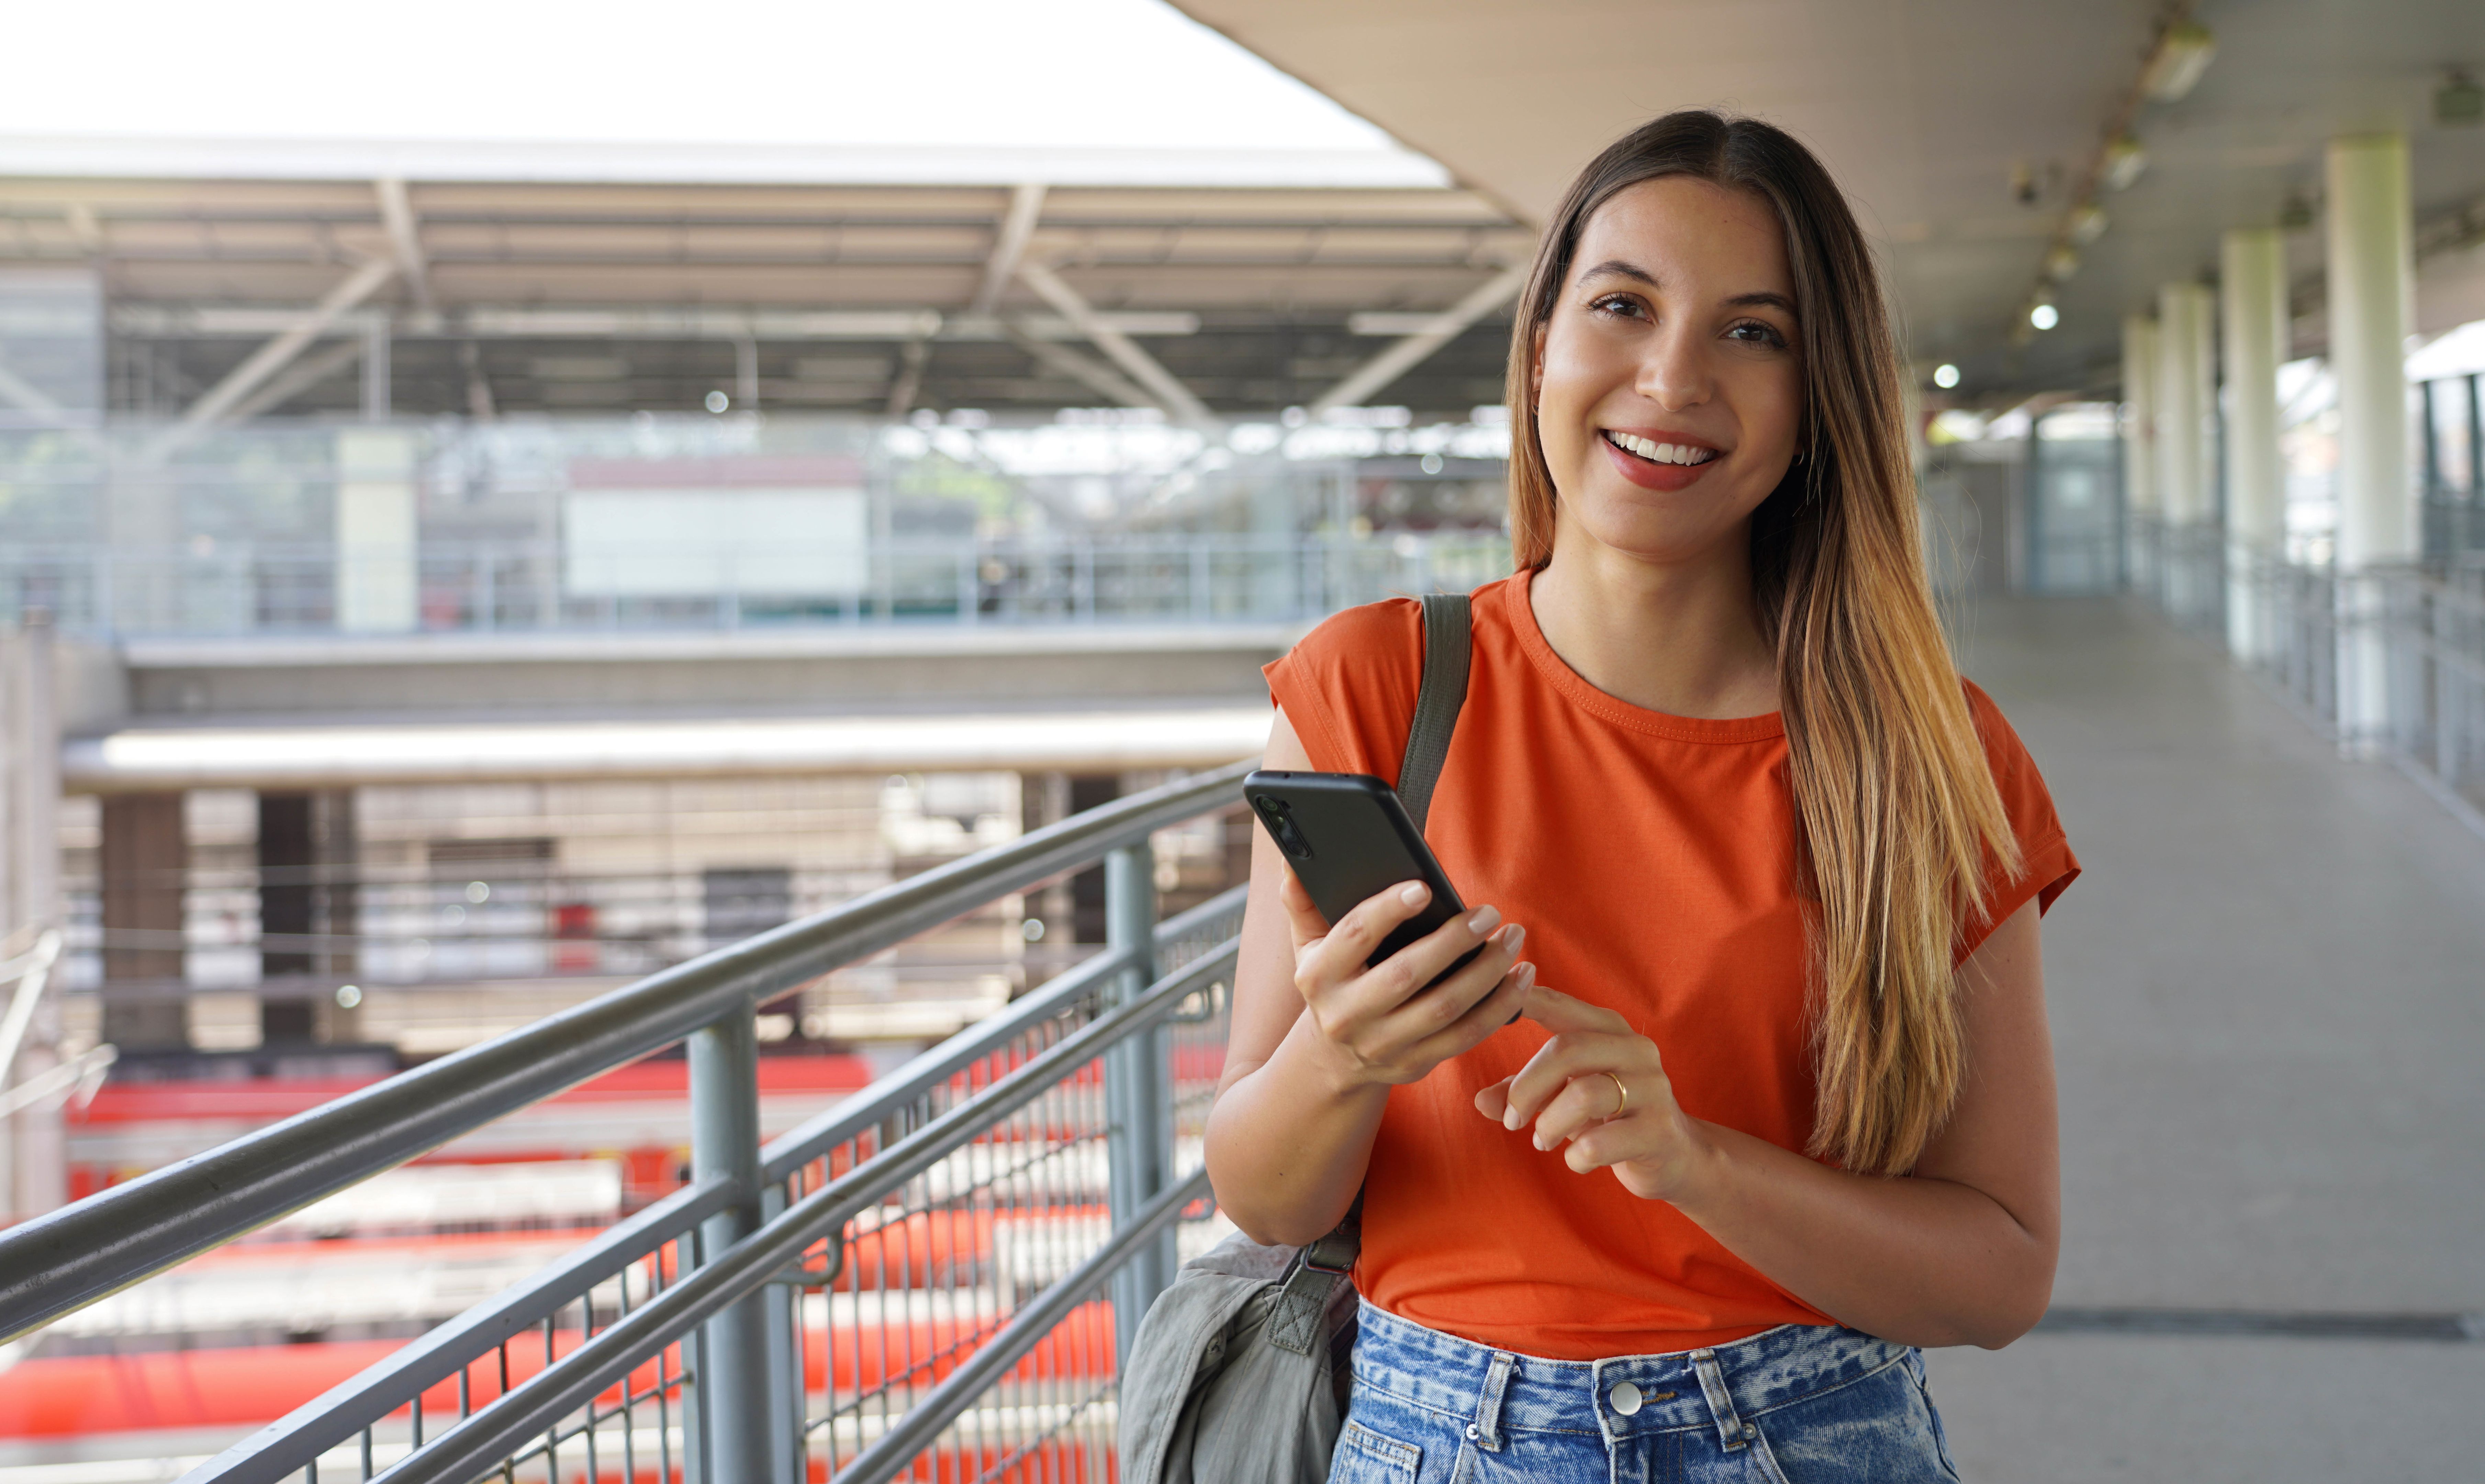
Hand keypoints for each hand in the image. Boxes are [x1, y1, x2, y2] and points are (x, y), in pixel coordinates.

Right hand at [1278, 869, 1532, 1089]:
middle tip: (1489, 913)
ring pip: (1445, 1008)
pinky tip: (1521, 979)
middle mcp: (1346, 1015)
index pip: (1355, 935)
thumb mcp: (1307, 946)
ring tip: (1512, 939)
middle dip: (1453, 941)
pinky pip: (1466, 1036)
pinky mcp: (1415, 1064)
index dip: (1389, 909)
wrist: (1332, 1059)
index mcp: (1317, 976)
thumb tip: (1294, 858)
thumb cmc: (1332, 983)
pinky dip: (1500, 1008)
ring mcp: (1382, 1045)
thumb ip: (1301, 901)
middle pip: (1406, 975)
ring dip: (1487, 973)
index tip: (1425, 887)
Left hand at [1474, 985, 1711, 1201]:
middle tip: (1513, 1118)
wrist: (1675, 1157)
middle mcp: (1636, 1050)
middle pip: (1567, 1050)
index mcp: (1611, 1029)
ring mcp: (1653, 1089)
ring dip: (1549, 1124)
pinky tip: (1576, 1160)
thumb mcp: (1564, 1097)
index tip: (1489, 1006)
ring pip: (1584, 1095)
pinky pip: (1600, 1143)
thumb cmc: (1609, 1118)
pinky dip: (1576, 1156)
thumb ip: (1523, 1092)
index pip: (1560, 1004)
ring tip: (1542, 1140)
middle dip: (1527, 1087)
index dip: (1523, 1001)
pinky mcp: (1659, 1131)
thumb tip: (1479, 1101)